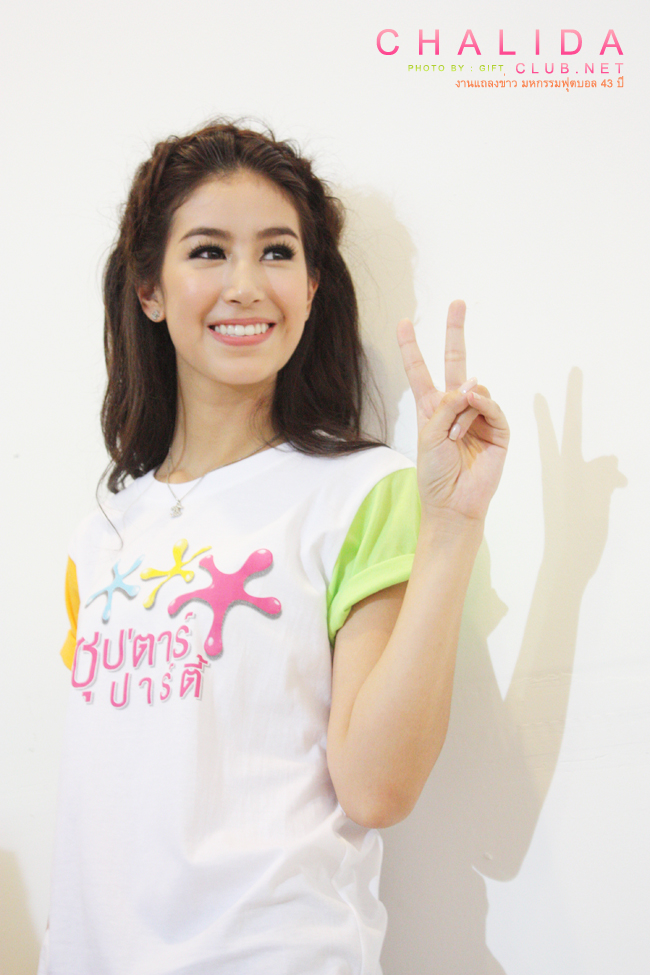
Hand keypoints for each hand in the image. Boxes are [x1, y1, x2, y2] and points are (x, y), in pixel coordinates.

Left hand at [397, 300, 508, 522]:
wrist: (453, 504)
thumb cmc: (435, 475)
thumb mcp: (429, 436)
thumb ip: (446, 406)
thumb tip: (473, 384)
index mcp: (432, 409)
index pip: (421, 371)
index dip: (412, 348)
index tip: (404, 323)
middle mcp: (455, 408)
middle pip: (456, 363)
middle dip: (456, 333)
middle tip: (457, 303)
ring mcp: (478, 417)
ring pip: (474, 390)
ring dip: (462, 410)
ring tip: (456, 436)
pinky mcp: (498, 430)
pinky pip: (491, 406)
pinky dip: (482, 407)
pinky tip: (475, 412)